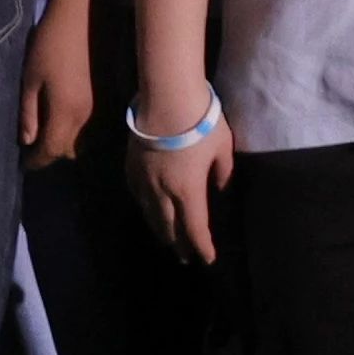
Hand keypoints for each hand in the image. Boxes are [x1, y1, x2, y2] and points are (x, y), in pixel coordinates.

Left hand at [18, 9, 94, 169]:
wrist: (80, 16)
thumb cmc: (49, 45)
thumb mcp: (30, 79)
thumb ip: (29, 114)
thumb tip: (28, 141)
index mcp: (66, 113)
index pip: (51, 151)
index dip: (36, 161)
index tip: (24, 164)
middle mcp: (86, 116)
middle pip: (70, 151)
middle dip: (52, 153)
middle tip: (34, 146)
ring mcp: (99, 107)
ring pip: (84, 141)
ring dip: (67, 143)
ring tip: (49, 133)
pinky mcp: (105, 95)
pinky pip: (92, 126)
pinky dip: (78, 131)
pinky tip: (65, 118)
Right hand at [126, 100, 233, 263]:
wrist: (166, 94)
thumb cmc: (200, 120)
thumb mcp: (222, 148)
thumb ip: (223, 173)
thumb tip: (220, 189)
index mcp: (188, 191)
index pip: (195, 230)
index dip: (202, 248)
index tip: (208, 260)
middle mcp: (162, 192)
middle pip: (169, 229)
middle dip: (180, 245)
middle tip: (186, 256)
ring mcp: (143, 180)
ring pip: (150, 216)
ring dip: (161, 231)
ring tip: (168, 239)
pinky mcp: (130, 167)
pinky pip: (137, 196)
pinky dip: (145, 209)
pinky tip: (148, 210)